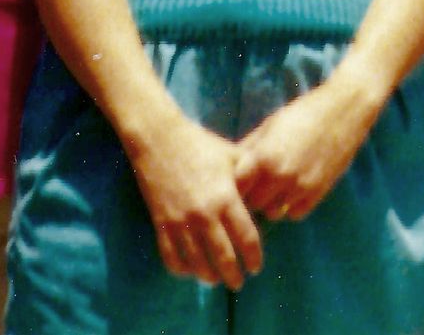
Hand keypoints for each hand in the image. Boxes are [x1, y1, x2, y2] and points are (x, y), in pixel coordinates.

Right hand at [129, 116, 263, 289]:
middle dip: (233, 275)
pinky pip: (171, 255)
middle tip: (239, 283)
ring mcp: (181, 221)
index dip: (254, 257)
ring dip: (208, 276)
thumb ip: (249, 178)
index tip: (256, 267)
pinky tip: (188, 271)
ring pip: (197, 261)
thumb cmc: (200, 144)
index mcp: (226, 198)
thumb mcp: (232, 156)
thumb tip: (264, 197)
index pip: (246, 237)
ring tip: (215, 280)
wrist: (159, 139)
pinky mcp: (161, 222)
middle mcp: (205, 214)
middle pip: (223, 257)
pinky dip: (180, 268)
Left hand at [234, 80, 377, 222]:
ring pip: (273, 212)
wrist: (344, 111)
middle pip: (252, 203)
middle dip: (252, 195)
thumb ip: (248, 149)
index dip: (234, 184)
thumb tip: (229, 167)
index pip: (236, 187)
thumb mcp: (269, 126)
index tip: (237, 180)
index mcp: (264, 156)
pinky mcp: (318, 193)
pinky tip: (293, 187)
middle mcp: (280, 176)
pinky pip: (294, 214)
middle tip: (256, 183)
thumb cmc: (303, 113)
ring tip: (275, 185)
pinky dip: (290, 205)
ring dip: (270, 202)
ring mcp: (300, 187)